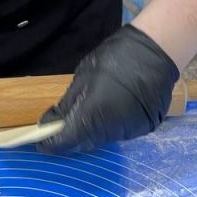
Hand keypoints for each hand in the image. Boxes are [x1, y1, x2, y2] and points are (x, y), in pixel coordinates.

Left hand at [38, 25, 178, 152]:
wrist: (154, 52)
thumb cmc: (114, 59)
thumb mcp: (83, 77)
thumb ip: (67, 104)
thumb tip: (51, 121)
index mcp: (93, 115)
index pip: (66, 141)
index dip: (52, 143)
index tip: (42, 142)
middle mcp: (111, 130)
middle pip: (84, 143)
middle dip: (70, 137)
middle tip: (60, 127)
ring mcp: (129, 131)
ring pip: (101, 139)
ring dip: (89, 132)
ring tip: (84, 115)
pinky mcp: (143, 129)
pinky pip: (117, 133)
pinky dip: (107, 127)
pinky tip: (104, 112)